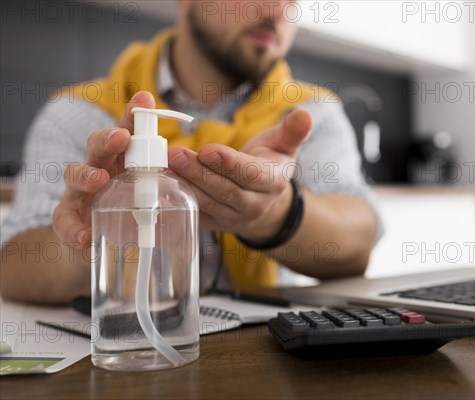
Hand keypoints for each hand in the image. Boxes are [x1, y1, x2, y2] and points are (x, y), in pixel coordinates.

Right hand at [52, 91, 155, 246]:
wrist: (108, 243)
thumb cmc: (134, 212)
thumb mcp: (155, 196)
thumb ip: (169, 183)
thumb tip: (193, 172)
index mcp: (123, 159)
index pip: (127, 131)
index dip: (133, 116)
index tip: (144, 100)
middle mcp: (100, 169)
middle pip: (98, 145)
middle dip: (108, 138)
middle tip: (121, 138)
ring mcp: (81, 192)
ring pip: (74, 174)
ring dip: (85, 175)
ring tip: (98, 179)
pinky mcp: (70, 218)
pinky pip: (65, 220)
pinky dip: (74, 229)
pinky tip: (86, 236)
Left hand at [168, 109, 311, 241]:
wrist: (267, 203)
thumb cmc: (271, 165)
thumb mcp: (285, 146)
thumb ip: (293, 131)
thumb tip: (304, 114)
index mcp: (273, 183)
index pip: (251, 175)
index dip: (229, 164)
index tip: (208, 151)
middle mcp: (255, 205)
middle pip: (225, 190)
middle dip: (199, 172)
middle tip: (174, 153)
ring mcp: (234, 218)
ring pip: (208, 202)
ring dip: (185, 183)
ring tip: (165, 163)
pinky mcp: (216, 224)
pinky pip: (196, 211)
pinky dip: (179, 196)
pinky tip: (164, 179)